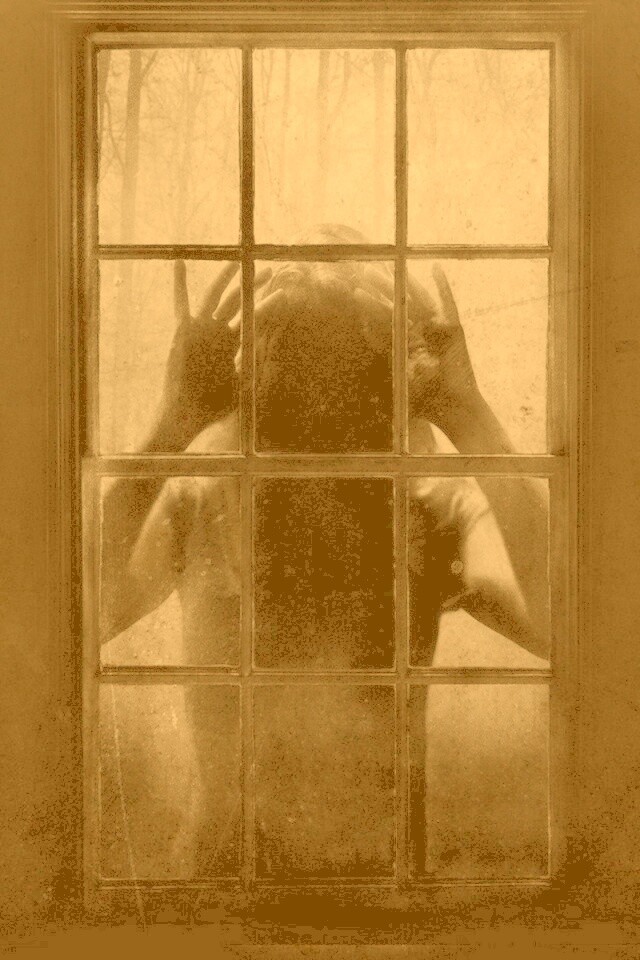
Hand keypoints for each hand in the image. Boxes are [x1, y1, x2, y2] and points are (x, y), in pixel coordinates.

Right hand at [157, 261, 269, 442]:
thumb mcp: (241, 385)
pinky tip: (180, 262)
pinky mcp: (183, 330)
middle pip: (238, 302)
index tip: (283, 293)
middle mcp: (217, 332)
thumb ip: (254, 369)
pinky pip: (181, 303)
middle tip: (268, 270)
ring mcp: (200, 329)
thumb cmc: (212, 404)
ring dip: (225, 277)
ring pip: (215, 296)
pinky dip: (179, 283)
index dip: (267, 306)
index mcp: (231, 343)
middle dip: (252, 286)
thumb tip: (276, 361)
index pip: (252, 319)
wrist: (188, 413)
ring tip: (236, 259)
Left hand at [356, 264, 480, 432]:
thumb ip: (385, 359)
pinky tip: (435, 268)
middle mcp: (420, 333)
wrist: (454, 410)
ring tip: (394, 265)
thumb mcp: (398, 378)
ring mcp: (437, 330)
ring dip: (406, 283)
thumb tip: (365, 331)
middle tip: (366, 271)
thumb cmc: (426, 401)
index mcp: (405, 343)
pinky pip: (449, 305)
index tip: (355, 292)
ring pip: (418, 300)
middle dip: (382, 289)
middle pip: (398, 305)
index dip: (371, 306)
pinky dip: (443, 287)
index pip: (384, 320)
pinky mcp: (455, 331)